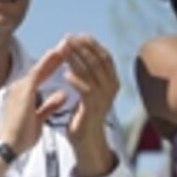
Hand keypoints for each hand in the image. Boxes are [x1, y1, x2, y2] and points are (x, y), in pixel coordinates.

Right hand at [0, 44, 67, 157]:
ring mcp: (20, 89)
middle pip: (41, 68)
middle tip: (68, 43)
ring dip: (53, 56)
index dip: (53, 64)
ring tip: (65, 45)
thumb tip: (62, 94)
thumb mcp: (39, 117)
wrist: (8, 146)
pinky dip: (46, 64)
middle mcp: (20, 87)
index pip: (42, 75)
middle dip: (55, 56)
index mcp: (24, 93)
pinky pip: (37, 75)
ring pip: (39, 68)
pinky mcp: (22, 93)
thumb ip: (50, 105)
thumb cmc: (20, 135)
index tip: (66, 54)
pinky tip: (55, 55)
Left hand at [59, 34, 119, 176]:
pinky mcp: (93, 108)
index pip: (104, 57)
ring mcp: (103, 98)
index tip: (79, 35)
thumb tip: (79, 52)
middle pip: (98, 61)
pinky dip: (76, 80)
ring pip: (91, 72)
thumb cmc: (85, 115)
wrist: (86, 142)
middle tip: (69, 38)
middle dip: (83, 48)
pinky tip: (66, 73)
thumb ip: (88, 75)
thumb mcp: (90, 91)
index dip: (92, 45)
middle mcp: (111, 88)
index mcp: (112, 82)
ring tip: (65, 49)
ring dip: (77, 59)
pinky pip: (86, 90)